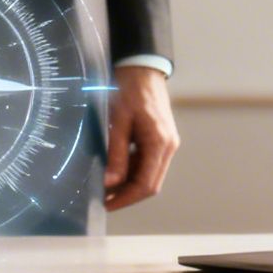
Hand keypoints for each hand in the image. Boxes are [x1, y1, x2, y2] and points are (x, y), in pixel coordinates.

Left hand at [104, 65, 178, 210]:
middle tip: (104, 200)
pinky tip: (114, 171)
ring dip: (129, 184)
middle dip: (127, 195)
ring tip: (105, 188)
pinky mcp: (160, 139)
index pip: (146, 184)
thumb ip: (115, 154)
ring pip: (149, 175)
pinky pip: (147, 162)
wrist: (142, 68)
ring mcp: (166, 143)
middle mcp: (168, 146)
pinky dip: (131, 171)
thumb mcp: (118, 121)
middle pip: (150, 184)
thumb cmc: (129, 89)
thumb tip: (110, 182)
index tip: (107, 204)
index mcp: (160, 143)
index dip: (126, 198)